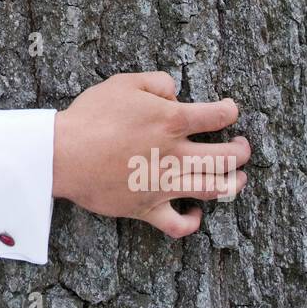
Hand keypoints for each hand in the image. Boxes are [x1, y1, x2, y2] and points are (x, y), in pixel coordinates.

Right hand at [51, 72, 249, 238]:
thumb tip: (175, 92)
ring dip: (235, 183)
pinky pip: (179, 225)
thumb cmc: (91, 116)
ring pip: (216, 189)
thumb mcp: (123, 83)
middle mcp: (176, 154)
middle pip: (228, 157)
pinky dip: (193, 222)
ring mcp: (165, 184)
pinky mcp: (148, 208)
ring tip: (239, 177)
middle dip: (243, 151)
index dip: (231, 110)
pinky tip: (196, 213)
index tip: (231, 110)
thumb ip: (157, 82)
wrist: (64, 154)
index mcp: (172, 120)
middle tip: (242, 147)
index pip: (219, 115)